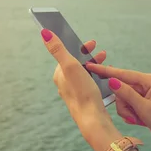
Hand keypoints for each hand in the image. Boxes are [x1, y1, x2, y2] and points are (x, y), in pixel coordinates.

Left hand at [41, 29, 120, 150]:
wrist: (93, 118)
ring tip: (106, 63)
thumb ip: (58, 49)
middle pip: (76, 64)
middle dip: (89, 56)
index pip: (67, 55)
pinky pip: (90, 83)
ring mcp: (74, 92)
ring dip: (95, 65)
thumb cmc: (82, 92)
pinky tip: (106, 78)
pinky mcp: (84, 100)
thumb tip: (43, 32)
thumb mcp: (70, 66)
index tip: (92, 43)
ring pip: (84, 73)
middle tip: (102, 52)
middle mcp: (64, 84)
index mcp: (59, 76)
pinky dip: (97, 76)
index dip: (80, 48)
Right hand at [85, 62, 150, 146]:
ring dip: (127, 111)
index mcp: (148, 80)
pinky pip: (127, 106)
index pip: (122, 73)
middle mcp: (144, 84)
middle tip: (133, 116)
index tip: (90, 66)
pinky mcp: (141, 102)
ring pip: (122, 99)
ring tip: (138, 119)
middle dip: (123, 105)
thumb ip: (127, 94)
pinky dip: (130, 114)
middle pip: (120, 89)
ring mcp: (142, 93)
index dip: (105, 71)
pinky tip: (139, 120)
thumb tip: (111, 81)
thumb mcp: (144, 108)